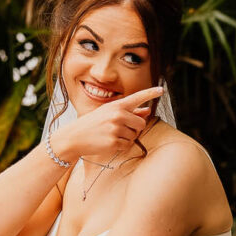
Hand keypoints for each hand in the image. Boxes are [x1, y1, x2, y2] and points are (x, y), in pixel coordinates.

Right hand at [48, 86, 163, 163]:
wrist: (74, 137)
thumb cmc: (93, 123)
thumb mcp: (109, 113)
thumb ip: (130, 112)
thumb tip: (148, 111)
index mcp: (117, 105)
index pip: (138, 97)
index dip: (151, 93)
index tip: (161, 90)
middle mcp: (118, 115)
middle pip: (141, 123)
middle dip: (135, 128)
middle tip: (121, 129)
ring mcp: (116, 128)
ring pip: (135, 135)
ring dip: (127, 137)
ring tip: (111, 134)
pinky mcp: (114, 142)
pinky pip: (127, 145)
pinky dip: (121, 146)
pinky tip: (109, 142)